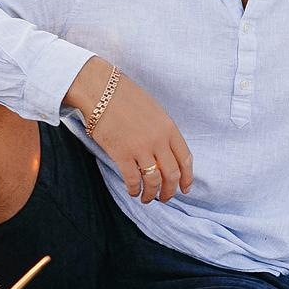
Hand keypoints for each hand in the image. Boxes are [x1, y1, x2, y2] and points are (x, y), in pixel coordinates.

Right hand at [80, 69, 192, 202]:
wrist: (100, 90)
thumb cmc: (126, 97)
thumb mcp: (154, 111)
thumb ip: (163, 131)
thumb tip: (165, 154)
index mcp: (169, 128)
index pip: (185, 159)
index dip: (187, 177)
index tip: (185, 188)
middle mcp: (159, 140)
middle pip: (172, 174)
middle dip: (170, 191)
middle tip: (166, 197)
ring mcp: (141, 148)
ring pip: (154, 181)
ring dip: (152, 194)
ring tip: (147, 198)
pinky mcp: (121, 153)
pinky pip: (133, 179)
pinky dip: (134, 189)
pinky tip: (133, 192)